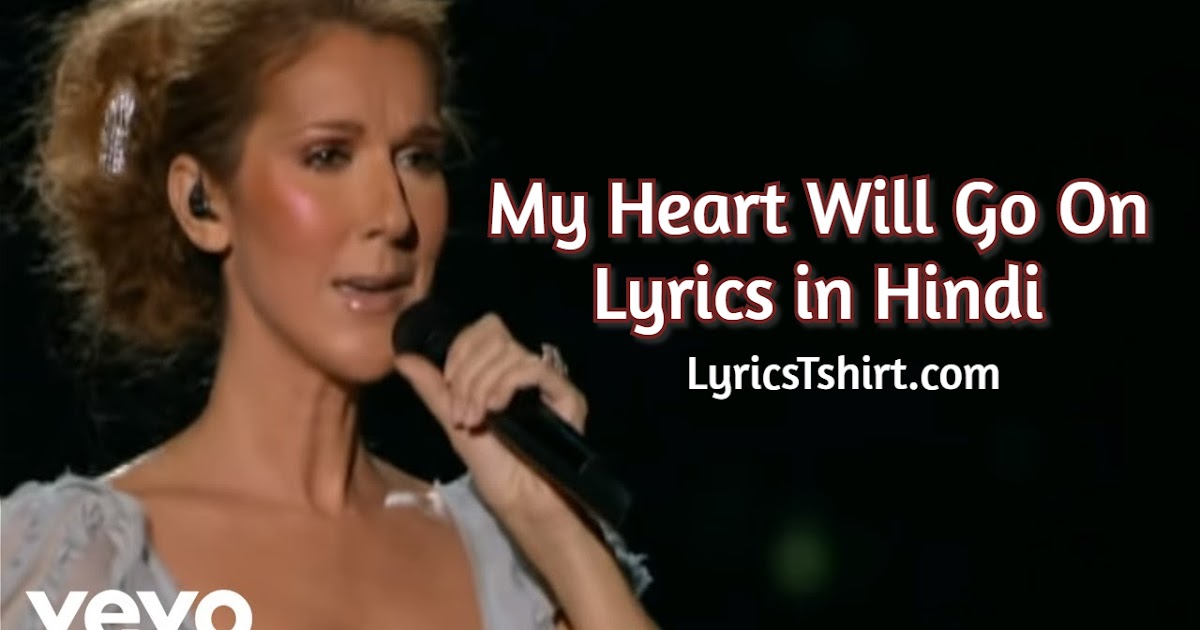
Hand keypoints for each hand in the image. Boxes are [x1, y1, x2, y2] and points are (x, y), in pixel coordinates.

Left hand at [394, 313, 587, 527]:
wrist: (519, 499)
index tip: (449, 386)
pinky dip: (507, 384)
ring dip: (481, 386)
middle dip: (467, 374)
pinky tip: (496, 409)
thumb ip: (432, 387)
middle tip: (462, 413)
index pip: (483, 330)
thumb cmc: (492, 467)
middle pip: (494, 336)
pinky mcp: (566, 394)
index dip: (460, 351)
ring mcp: (547, 380)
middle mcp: (526, 369)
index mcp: (501, 370)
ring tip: (475, 420)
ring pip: (509, 352)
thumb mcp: (453, 421)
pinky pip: (533, 368)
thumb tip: (403, 356)